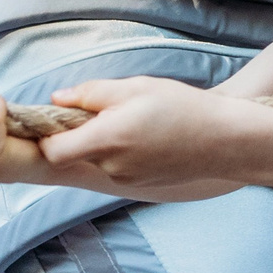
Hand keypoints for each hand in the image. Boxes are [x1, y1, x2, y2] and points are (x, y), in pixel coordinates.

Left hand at [34, 76, 255, 189]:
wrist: (224, 140)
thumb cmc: (182, 107)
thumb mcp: (136, 87)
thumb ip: (91, 93)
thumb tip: (57, 99)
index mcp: (107, 138)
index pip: (52, 151)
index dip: (48, 135)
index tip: (60, 118)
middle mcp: (111, 165)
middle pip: (74, 154)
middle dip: (81, 134)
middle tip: (107, 111)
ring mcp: (126, 179)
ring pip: (97, 159)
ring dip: (104, 142)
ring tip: (136, 122)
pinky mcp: (139, 184)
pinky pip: (116, 167)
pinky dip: (121, 153)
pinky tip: (148, 138)